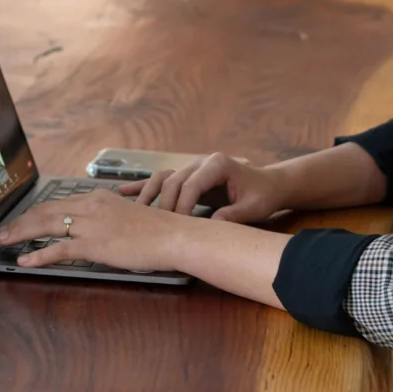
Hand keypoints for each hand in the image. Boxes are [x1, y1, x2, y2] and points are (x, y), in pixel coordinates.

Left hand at [0, 188, 186, 270]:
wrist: (172, 235)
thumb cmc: (156, 229)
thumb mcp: (128, 216)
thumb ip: (107, 218)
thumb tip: (93, 229)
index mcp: (100, 198)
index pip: (60, 203)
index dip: (37, 212)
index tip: (24, 220)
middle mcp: (92, 205)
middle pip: (47, 210)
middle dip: (22, 221)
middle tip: (4, 232)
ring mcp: (92, 224)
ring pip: (47, 225)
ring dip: (22, 233)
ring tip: (5, 242)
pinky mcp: (94, 244)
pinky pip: (59, 249)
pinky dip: (39, 255)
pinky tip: (25, 261)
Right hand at [119, 152, 285, 223]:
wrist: (268, 184)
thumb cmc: (262, 195)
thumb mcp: (253, 207)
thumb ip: (234, 214)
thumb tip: (212, 225)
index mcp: (218, 164)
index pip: (191, 184)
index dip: (181, 207)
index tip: (178, 228)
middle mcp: (201, 161)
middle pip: (173, 181)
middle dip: (164, 205)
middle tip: (158, 229)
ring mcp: (193, 167)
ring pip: (163, 178)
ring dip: (148, 195)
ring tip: (134, 213)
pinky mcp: (188, 176)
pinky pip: (162, 179)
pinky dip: (144, 186)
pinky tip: (123, 192)